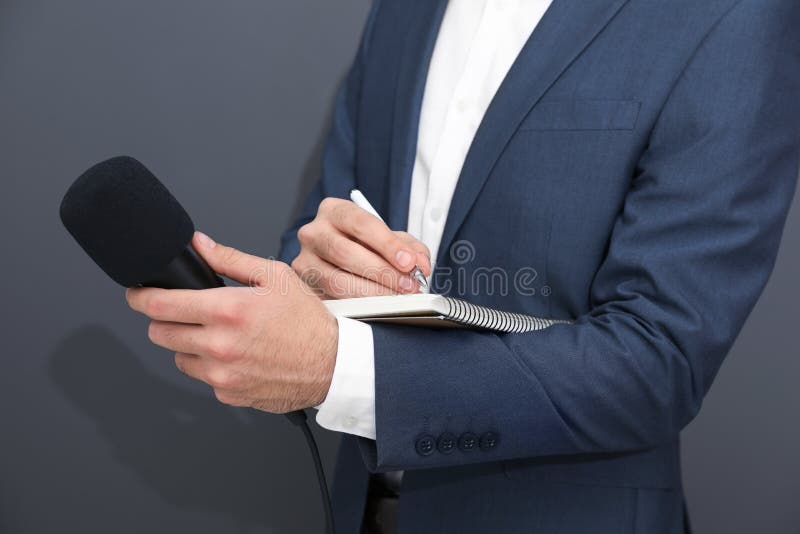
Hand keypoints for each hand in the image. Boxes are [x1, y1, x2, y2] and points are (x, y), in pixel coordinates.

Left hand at [126, 232, 337, 412]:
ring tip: (220, 335)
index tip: (137, 294)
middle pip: (160, 333)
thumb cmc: (308, 320)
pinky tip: (237, 355)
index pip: (159, 305)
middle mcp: (219, 346)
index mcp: (227, 311)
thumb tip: (198, 244)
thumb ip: (229, 260)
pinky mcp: (229, 394)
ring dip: (189, 345)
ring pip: (178, 358)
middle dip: (167, 319)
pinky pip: (203, 378)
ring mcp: (222, 375)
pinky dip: (211, 366)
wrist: (334, 364)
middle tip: (188, 312)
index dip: (140, 297)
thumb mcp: (274, 277)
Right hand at [291, 197, 431, 298]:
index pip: (361, 224)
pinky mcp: (305, 288)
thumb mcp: (390, 240)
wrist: (343, 263)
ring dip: (372, 293)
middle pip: (345, 252)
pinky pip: (332, 299)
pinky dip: (358, 305)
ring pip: (336, 280)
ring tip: (397, 299)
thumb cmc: (367, 247)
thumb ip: (410, 248)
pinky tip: (378, 309)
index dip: (387, 244)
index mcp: (334, 210)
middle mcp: (313, 232)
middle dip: (382, 272)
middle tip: (408, 286)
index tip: (409, 263)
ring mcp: (304, 261)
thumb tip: (420, 265)